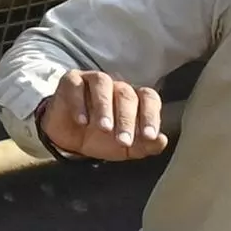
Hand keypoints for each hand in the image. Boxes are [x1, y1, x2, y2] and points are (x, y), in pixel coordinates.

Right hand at [34, 69, 170, 161]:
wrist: (68, 140)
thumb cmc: (101, 139)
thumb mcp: (126, 149)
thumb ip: (145, 146)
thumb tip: (162, 140)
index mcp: (134, 100)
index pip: (149, 98)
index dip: (151, 115)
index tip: (149, 136)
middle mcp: (115, 87)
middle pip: (126, 94)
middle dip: (126, 119)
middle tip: (123, 140)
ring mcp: (92, 81)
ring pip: (102, 83)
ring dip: (104, 106)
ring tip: (104, 127)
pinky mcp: (71, 81)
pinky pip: (76, 86)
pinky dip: (79, 103)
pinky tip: (82, 121)